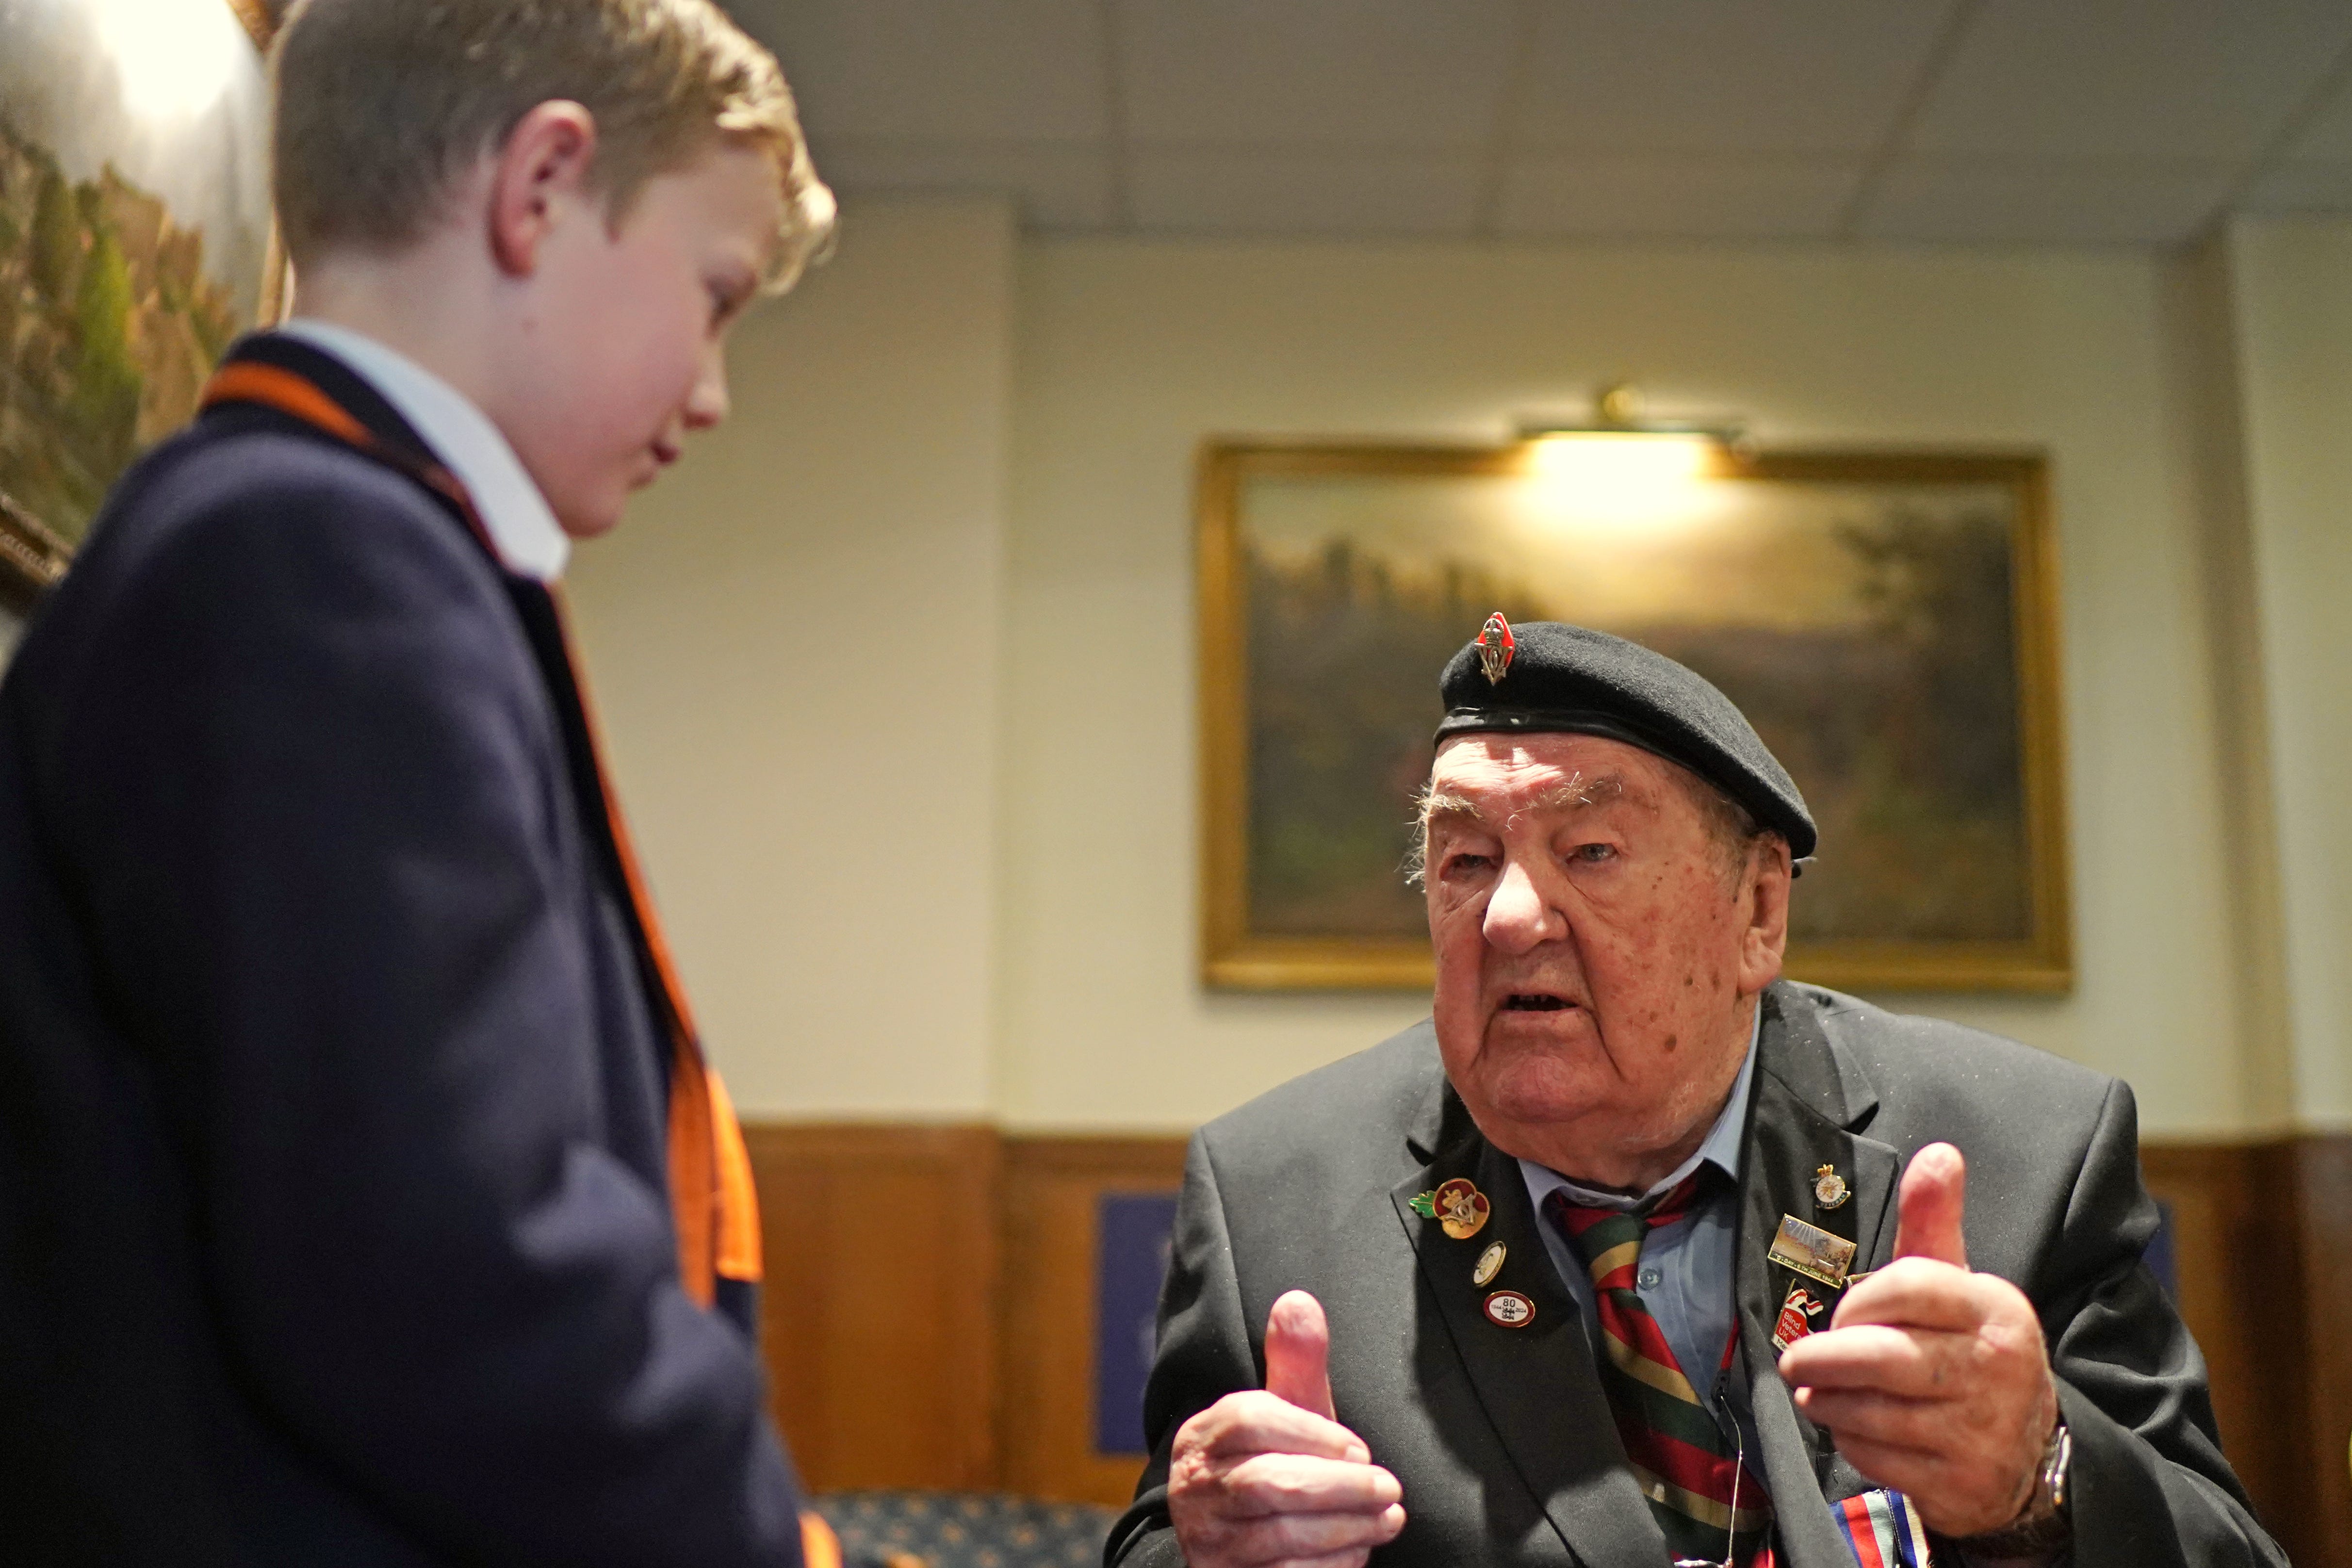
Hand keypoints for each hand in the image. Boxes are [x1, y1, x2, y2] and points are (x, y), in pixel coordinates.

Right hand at [1168, 1290, 1407, 1567]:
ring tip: (1389, 1517)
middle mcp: (1194, 1487)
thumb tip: (1298, 1301)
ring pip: (1279, 1534)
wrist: (1234, 1549)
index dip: (1312, 1432)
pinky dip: (1330, 1564)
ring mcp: (1207, 1540)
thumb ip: (1293, 1364)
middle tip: (1389, 1487)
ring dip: (1346, 1527)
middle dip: (1340, 1487)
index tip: (1359, 1448)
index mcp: (1203, 1436)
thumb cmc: (1273, 1466)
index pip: (1249, 1420)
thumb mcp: (1284, 1416)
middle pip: (1267, 1482)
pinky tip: (1359, 1549)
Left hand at [1777, 1144, 2058, 1538]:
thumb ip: (1935, 1222)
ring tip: (1816, 1390)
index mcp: (1996, 1309)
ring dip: (1830, 1400)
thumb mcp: (1958, 1284)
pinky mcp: (1962, 1480)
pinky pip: (1880, 1455)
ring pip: (1874, 1410)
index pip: (1910, 1285)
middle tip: (1797, 1360)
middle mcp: (1996, 1368)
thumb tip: (1938, 1153)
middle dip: (1826, 1358)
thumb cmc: (1968, 1352)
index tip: (1842, 1313)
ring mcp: (1983, 1429)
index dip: (1860, 1299)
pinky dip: (1851, 1441)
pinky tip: (1849, 1426)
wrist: (2027, 1456)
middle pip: (1884, 1355)